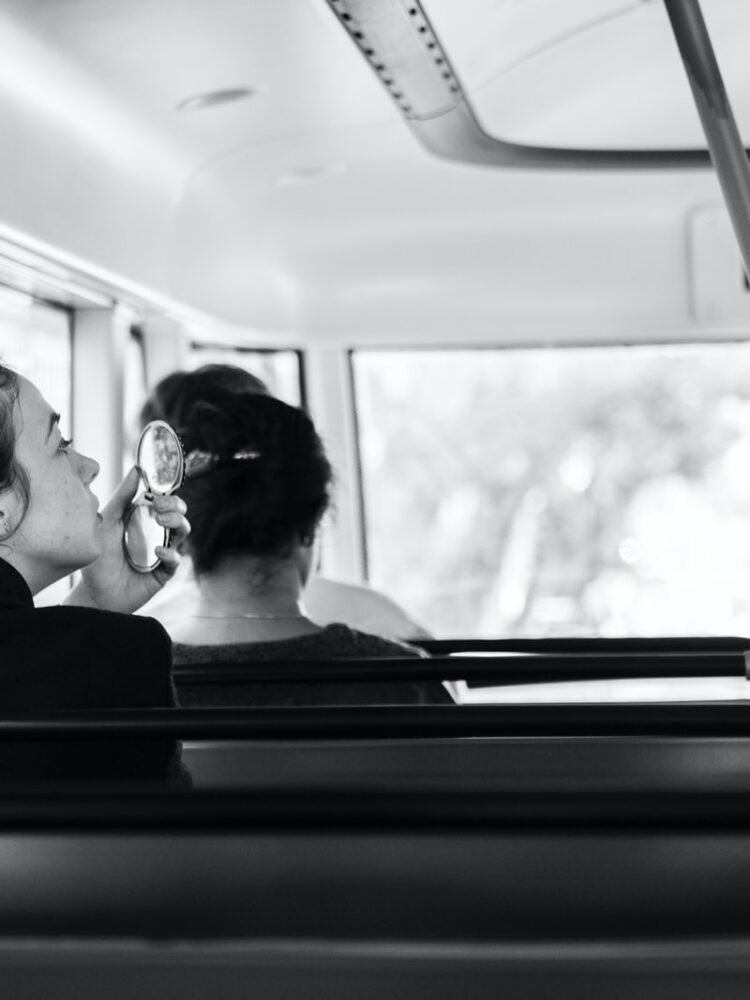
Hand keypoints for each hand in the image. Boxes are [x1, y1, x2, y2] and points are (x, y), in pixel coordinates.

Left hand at [64, 466, 189, 613]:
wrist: (95, 593)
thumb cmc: (99, 558)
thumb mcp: (107, 522)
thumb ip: (122, 497)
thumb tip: (136, 470)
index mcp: (143, 519)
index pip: (164, 501)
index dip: (166, 495)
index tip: (157, 494)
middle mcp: (156, 534)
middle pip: (178, 513)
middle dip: (175, 506)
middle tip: (160, 508)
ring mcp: (162, 552)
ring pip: (182, 532)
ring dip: (177, 523)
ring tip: (162, 522)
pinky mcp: (164, 571)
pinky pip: (176, 559)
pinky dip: (170, 553)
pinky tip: (157, 551)